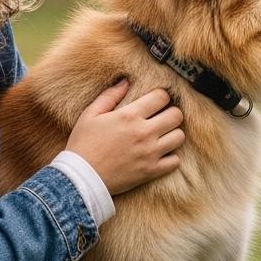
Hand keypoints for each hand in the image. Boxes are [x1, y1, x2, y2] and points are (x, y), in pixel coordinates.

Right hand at [66, 79, 182, 194]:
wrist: (80, 179)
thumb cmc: (83, 144)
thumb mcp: (90, 114)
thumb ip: (110, 96)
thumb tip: (125, 81)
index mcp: (130, 116)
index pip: (162, 97)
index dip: (161, 96)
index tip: (156, 101)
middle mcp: (144, 133)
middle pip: (176, 115)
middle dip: (171, 113)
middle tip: (161, 117)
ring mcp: (150, 153)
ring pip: (179, 137)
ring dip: (172, 134)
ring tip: (162, 135)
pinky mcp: (151, 171)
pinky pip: (175, 161)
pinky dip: (170, 157)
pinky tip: (160, 154)